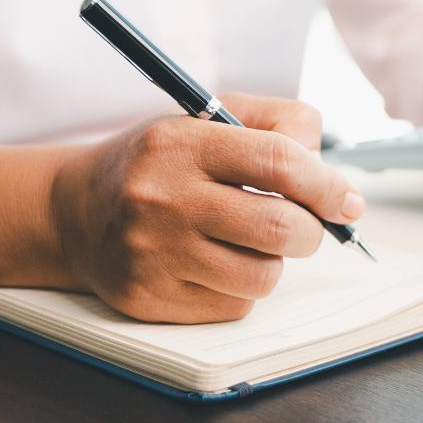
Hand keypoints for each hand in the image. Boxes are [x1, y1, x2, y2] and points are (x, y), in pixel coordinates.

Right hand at [50, 94, 363, 322]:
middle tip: (303, 225)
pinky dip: (240, 287)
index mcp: (182, 143)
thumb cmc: (163, 163)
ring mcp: (152, 253)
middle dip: (311, 230)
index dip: (328, 185)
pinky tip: (213, 263)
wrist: (74, 211)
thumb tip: (334, 177)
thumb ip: (281, 125)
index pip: (280, 162)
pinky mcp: (149, 298)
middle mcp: (163, 198)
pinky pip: (234, 304)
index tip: (347, 201)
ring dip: (273, 261)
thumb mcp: (210, 118)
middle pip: (281, 227)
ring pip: (263, 275)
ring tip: (248, 241)